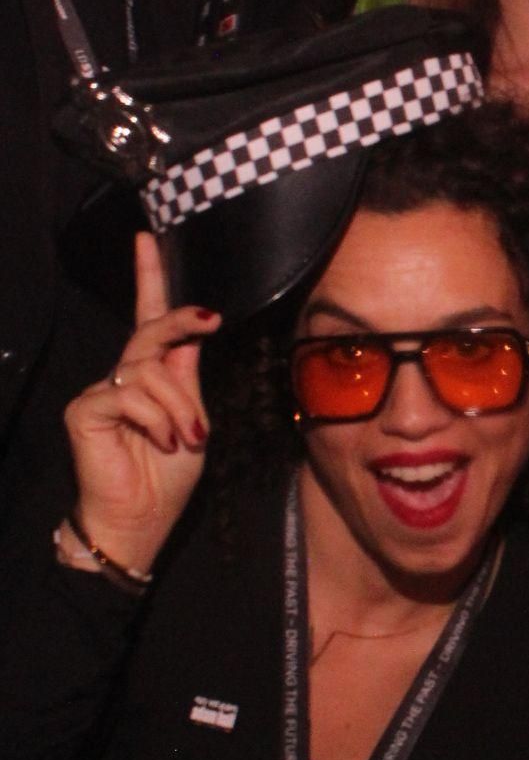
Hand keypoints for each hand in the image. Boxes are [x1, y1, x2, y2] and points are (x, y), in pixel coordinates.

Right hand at [64, 234, 218, 575]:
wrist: (141, 520)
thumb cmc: (167, 478)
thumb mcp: (192, 421)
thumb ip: (186, 378)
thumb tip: (192, 332)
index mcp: (152, 377)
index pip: (150, 319)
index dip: (149, 279)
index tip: (150, 239)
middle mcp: (123, 377)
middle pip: (150, 332)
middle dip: (180, 321)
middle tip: (210, 318)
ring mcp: (101, 391)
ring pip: (148, 369)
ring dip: (178, 405)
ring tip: (183, 438)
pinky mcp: (85, 410)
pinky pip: (130, 395)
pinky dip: (157, 419)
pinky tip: (161, 442)